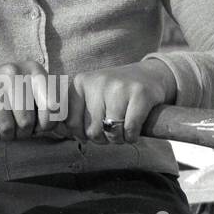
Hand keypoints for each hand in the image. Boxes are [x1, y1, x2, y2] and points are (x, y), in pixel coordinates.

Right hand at [0, 60, 67, 140]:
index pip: (51, 107)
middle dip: (23, 133)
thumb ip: (52, 105)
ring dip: (7, 135)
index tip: (40, 126)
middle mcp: (13, 71)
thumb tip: (65, 123)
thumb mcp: (36, 93)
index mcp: (34, 70)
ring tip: (6, 130)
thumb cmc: (15, 95)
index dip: (46, 125)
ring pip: (6, 126)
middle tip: (19, 130)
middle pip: (26, 121)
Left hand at [62, 59, 177, 144]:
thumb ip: (75, 113)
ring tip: (123, 129)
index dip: (82, 134)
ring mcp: (119, 87)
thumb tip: (63, 134)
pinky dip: (132, 136)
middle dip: (103, 138)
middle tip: (111, 129)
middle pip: (92, 131)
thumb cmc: (116, 93)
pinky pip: (130, 130)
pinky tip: (134, 129)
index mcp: (80, 83)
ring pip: (111, 133)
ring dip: (119, 139)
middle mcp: (98, 82)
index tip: (93, 128)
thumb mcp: (91, 95)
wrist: (150, 75)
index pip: (71, 123)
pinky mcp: (140, 94)